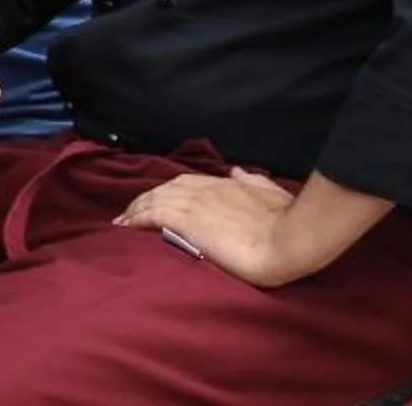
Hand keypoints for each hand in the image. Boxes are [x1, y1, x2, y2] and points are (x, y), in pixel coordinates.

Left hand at [114, 169, 303, 286]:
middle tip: (132, 211)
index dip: (168, 191)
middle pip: (165, 189)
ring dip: (136, 208)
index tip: (158, 199)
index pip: (185, 183)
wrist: (288, 240)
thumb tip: (237, 172)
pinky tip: (126, 226)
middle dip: (146, 199)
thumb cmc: (287, 220)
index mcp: (223, 184)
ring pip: (155, 200)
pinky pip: (153, 215)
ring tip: (123, 220)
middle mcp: (204, 190)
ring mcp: (194, 204)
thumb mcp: (271, 192)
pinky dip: (136, 218)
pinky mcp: (187, 222)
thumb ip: (252, 181)